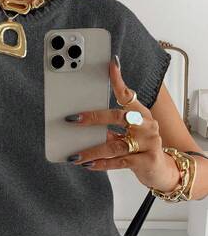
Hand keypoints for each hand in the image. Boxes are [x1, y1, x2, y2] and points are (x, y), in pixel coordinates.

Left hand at [64, 56, 180, 191]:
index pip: (128, 94)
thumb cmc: (141, 148)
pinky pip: (119, 161)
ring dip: (92, 150)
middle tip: (73, 120)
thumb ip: (111, 128)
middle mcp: (147, 126)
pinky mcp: (146, 161)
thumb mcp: (128, 134)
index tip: (110, 65)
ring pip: (115, 145)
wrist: (162, 170)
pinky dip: (101, 163)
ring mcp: (149, 143)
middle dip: (93, 118)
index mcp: (141, 114)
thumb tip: (81, 123)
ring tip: (75, 155)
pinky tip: (88, 164)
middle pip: (118, 117)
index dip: (118, 80)